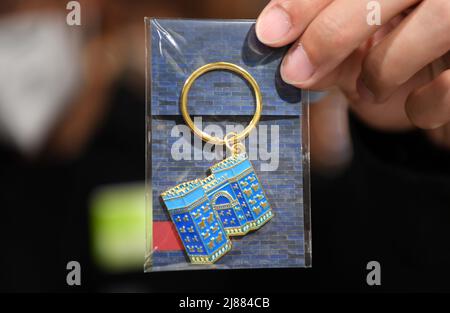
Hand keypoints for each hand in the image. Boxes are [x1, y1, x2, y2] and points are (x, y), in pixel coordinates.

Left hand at [256, 0, 449, 148]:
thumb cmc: (411, 28)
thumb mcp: (374, 24)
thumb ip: (337, 37)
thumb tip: (297, 69)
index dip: (305, 3)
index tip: (270, 32)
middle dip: (330, 35)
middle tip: (296, 72)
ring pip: (429, 28)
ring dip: (381, 71)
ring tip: (370, 88)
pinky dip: (424, 106)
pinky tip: (416, 106)